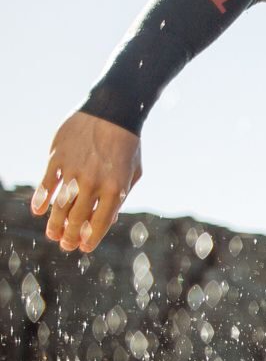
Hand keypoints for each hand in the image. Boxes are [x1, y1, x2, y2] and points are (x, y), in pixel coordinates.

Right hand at [31, 112, 142, 252]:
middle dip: (71, 235)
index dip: (92, 238)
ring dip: (55, 222)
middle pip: (78, 217)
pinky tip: (38, 210)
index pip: (101, 221)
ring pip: (60, 204)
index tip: (84, 248)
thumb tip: (106, 219)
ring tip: (53, 234)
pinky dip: (40, 198)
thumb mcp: (133, 173)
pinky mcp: (58, 157)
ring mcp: (73, 170)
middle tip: (66, 245)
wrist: (112, 112)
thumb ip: (120, 196)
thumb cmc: (127, 145)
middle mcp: (93, 182)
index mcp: (116, 189)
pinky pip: (46, 183)